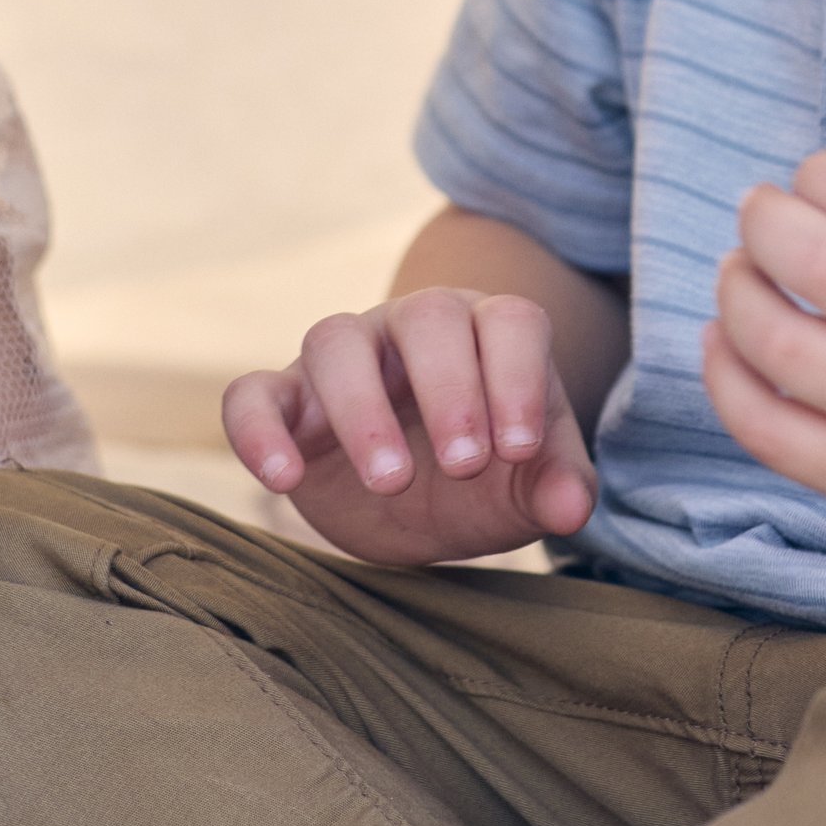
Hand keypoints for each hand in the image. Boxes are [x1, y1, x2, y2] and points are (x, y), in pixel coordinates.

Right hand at [223, 288, 598, 564]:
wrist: (418, 499)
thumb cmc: (484, 474)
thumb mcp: (524, 488)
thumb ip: (553, 487)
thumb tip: (574, 508)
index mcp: (485, 332)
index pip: (508, 321)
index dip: (516, 376)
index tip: (518, 450)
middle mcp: (412, 328)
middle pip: (426, 317)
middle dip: (448, 389)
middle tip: (463, 466)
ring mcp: (345, 356)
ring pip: (336, 339)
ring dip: (362, 407)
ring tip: (390, 480)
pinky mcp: (286, 400)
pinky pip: (252, 392)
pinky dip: (258, 428)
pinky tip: (283, 477)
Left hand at [702, 132, 825, 552]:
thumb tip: (821, 167)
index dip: (817, 173)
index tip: (815, 178)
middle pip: (818, 264)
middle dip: (763, 221)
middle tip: (759, 211)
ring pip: (783, 347)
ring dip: (736, 290)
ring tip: (740, 268)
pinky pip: (776, 437)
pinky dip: (726, 379)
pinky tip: (723, 337)